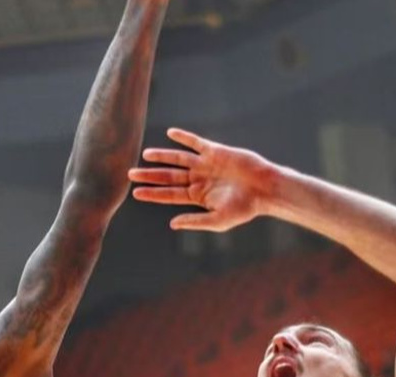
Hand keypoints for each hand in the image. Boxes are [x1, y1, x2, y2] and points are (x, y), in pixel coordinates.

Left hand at [129, 128, 272, 231]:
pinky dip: (184, 138)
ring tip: (145, 155)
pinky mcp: (215, 152)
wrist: (265, 188)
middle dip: (150, 176)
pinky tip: (170, 133)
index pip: (169, 194)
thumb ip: (195, 221)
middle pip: (168, 177)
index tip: (135, 193)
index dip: (152, 193)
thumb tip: (171, 224)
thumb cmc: (245, 208)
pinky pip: (196, 143)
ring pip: (178, 159)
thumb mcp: (218, 220)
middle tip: (130, 174)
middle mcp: (198, 179)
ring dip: (162, 156)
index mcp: (197, 196)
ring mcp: (206, 165)